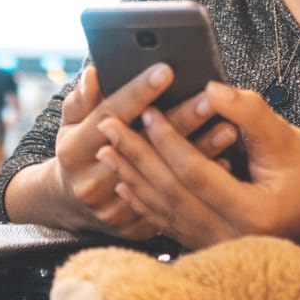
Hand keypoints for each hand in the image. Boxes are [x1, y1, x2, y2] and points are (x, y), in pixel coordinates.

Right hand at [49, 65, 236, 240]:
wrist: (73, 203)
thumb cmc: (79, 150)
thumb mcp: (71, 122)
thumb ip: (82, 99)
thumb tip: (94, 74)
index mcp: (74, 151)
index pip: (111, 114)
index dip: (138, 92)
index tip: (165, 71)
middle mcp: (92, 183)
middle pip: (144, 147)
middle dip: (181, 121)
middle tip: (210, 99)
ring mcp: (114, 210)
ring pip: (165, 178)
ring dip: (200, 152)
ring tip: (229, 129)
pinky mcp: (134, 228)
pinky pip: (175, 203)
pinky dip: (201, 184)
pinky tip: (226, 164)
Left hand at [95, 81, 299, 247]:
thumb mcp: (286, 137)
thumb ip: (249, 112)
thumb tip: (210, 89)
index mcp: (252, 214)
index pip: (194, 173)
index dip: (168, 141)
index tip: (145, 111)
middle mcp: (232, 237)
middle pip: (171, 194)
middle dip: (136, 157)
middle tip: (107, 125)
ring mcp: (220, 247)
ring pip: (165, 211)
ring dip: (132, 178)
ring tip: (106, 150)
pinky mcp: (212, 246)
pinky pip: (170, 224)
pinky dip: (145, 202)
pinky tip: (124, 183)